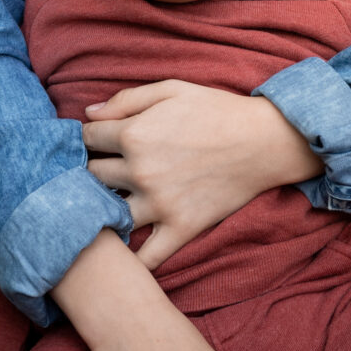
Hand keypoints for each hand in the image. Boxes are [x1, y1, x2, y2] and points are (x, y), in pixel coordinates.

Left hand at [82, 80, 317, 268]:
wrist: (264, 142)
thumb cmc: (217, 110)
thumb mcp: (171, 90)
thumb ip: (125, 99)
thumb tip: (88, 113)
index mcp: (134, 134)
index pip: (86, 140)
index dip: (88, 139)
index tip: (98, 143)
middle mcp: (140, 171)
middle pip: (91, 177)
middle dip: (93, 172)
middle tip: (104, 172)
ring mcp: (159, 204)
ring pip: (108, 215)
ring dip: (105, 210)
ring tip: (109, 205)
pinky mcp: (180, 228)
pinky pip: (146, 257)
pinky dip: (131, 261)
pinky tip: (123, 254)